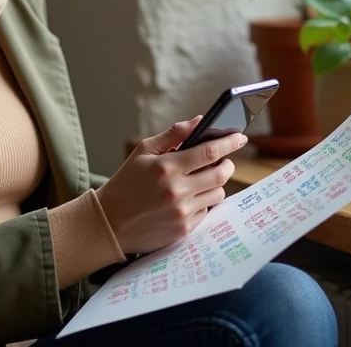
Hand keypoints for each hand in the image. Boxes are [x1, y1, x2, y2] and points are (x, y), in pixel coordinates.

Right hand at [94, 117, 247, 255]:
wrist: (110, 222)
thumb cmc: (126, 182)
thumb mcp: (143, 151)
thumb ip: (174, 134)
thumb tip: (200, 121)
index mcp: (167, 167)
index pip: (209, 151)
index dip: (229, 142)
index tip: (240, 136)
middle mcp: (177, 190)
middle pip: (221, 174)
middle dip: (227, 164)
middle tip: (224, 161)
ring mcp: (182, 212)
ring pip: (217, 193)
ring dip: (215, 184)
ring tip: (201, 180)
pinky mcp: (184, 230)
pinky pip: (206, 211)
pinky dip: (203, 202)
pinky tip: (188, 198)